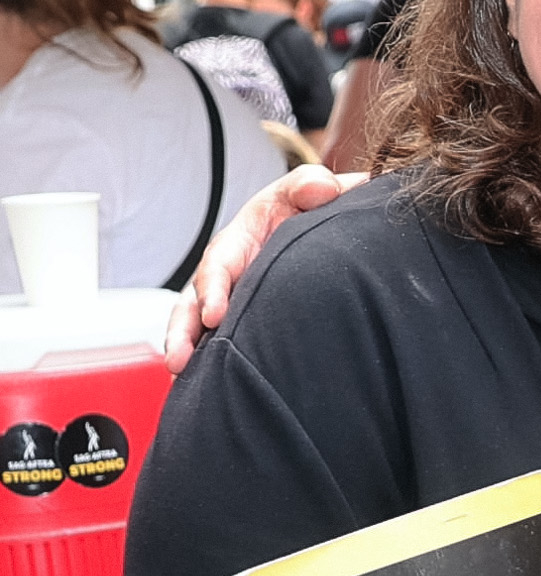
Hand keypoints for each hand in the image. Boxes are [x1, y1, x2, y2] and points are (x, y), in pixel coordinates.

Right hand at [165, 164, 363, 371]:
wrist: (307, 229)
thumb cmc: (301, 208)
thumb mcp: (303, 191)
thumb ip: (312, 186)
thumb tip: (324, 188)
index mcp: (237, 242)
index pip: (219, 266)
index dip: (214, 289)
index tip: (214, 314)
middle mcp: (222, 274)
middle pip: (193, 304)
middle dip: (184, 331)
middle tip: (180, 358)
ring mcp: (225, 299)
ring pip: (194, 327)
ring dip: (187, 350)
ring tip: (181, 376)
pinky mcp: (234, 321)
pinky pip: (215, 343)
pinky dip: (208, 363)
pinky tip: (209, 389)